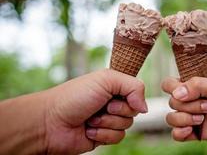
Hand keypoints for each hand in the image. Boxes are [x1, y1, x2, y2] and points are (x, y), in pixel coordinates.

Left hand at [0, 69, 147, 153]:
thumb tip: (145, 108)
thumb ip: (134, 87)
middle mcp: (113, 102)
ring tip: (91, 119)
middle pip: (134, 110)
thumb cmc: (75, 96)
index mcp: (114, 86)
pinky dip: (103, 134)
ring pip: (127, 125)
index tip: (117, 95)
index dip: (132, 96)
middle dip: (117, 110)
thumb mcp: (106, 79)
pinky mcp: (104, 136)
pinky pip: (118, 138)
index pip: (137, 91)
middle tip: (101, 106)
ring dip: (108, 122)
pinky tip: (89, 130)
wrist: (51, 122)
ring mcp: (108, 120)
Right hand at [162, 77, 206, 140]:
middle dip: (189, 105)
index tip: (187, 91)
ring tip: (203, 118)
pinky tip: (191, 130)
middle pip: (171, 103)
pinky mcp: (196, 132)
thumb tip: (175, 94)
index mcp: (191, 87)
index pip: (168, 85)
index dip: (172, 88)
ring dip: (185, 119)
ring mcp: (191, 117)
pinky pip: (177, 135)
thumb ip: (195, 86)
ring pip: (171, 119)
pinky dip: (180, 133)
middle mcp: (189, 101)